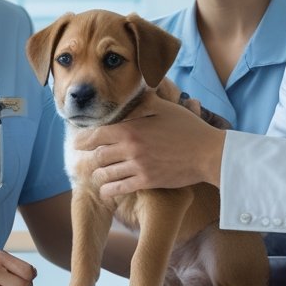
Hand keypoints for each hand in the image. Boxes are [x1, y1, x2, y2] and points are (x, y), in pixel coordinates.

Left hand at [74, 94, 225, 197]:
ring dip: (99, 176)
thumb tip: (132, 94)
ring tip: (98, 176)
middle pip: (98, 156)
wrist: (208, 153)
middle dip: (91, 159)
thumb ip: (144, 102)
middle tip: (87, 161)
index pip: (97, 135)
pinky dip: (109, 190)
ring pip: (106, 174)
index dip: (84, 140)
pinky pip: (119, 188)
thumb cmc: (188, 128)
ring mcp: (138, 167)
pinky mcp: (147, 182)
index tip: (78, 143)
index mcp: (131, 129)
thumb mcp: (165, 108)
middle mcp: (130, 148)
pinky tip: (107, 191)